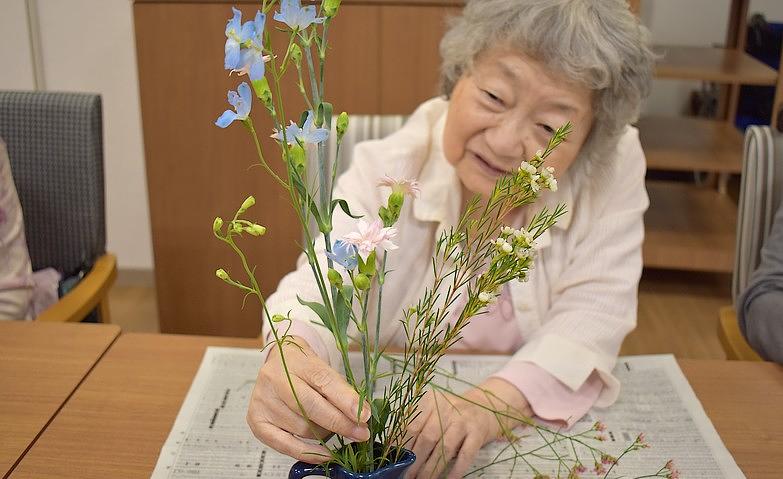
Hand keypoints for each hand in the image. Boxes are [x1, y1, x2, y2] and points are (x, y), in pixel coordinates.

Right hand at [246, 336, 370, 462]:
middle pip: (311, 407)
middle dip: (340, 423)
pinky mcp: (256, 421)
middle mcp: (274, 379)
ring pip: (302, 428)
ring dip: (324, 434)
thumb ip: (341, 391)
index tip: (365, 416)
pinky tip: (325, 453)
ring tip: (332, 427)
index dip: (346, 401)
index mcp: (295, 360)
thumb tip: (362, 416)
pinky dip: (309, 452)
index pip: (323, 381)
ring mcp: (263, 400)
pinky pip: (286, 444)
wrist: (279, 363)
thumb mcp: (324, 370)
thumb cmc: (304, 368)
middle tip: (360, 433)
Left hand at [405, 378, 531, 478]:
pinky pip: (465, 455)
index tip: (396, 461)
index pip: (412, 425)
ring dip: (432, 468)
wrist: (486, 406)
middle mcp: (447, 408)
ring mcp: (464, 420)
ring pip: (444, 448)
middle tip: (408, 476)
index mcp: (432, 401)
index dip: (403, 445)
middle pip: (427, 438)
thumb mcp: (435, 411)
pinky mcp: (478, 432)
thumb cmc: (454, 412)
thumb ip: (418, 425)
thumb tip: (398, 451)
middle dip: (416, 461)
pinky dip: (456, 470)